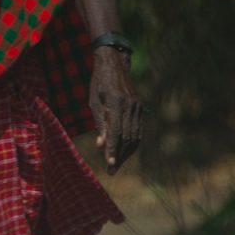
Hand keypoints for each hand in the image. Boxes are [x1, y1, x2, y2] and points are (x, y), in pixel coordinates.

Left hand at [89, 47, 143, 173]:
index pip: (116, 132)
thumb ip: (100, 123)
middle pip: (127, 137)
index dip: (113, 150)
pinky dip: (132, 143)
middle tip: (111, 171)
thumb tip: (102, 145)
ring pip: (135, 136)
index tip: (109, 165)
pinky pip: (138, 130)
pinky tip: (124, 152)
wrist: (115, 64)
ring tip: (116, 164)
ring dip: (126, 152)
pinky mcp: (140, 109)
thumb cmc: (99, 82)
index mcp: (116, 102)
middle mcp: (130, 105)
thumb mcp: (94, 101)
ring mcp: (138, 107)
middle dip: (119, 156)